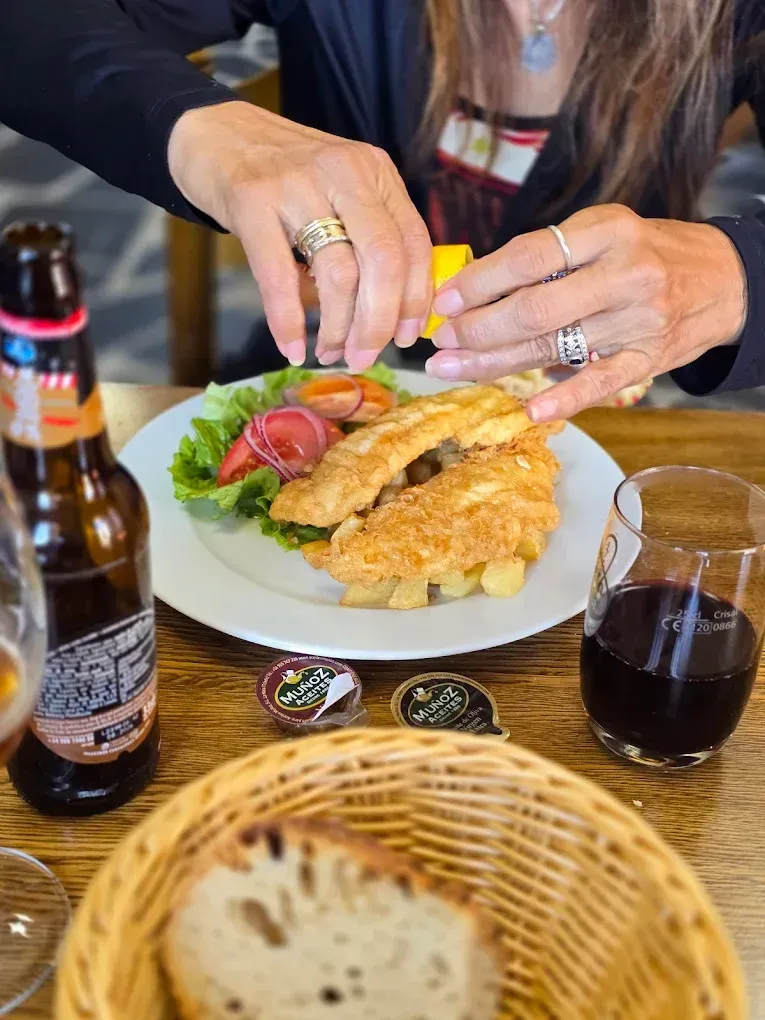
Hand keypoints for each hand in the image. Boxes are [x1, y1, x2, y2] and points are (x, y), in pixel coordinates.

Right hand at [167, 102, 431, 369]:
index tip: (406, 338)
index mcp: (375, 172)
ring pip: (338, 273)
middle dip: (378, 323)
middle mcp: (344, 172)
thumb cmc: (284, 175)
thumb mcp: (341, 190)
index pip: (414, 243)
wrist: (214, 134)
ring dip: (337, 327)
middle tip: (366, 356)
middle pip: (384, 262)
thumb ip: (368, 235)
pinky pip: (279, 276)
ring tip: (329, 352)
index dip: (415, 300)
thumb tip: (390, 314)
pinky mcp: (252, 201)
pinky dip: (288, 322)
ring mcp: (298, 184)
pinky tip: (292, 348)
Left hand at [424, 205, 746, 419]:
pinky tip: (528, 410)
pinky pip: (598, 384)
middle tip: (442, 340)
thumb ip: (553, 256)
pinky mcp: (648, 359)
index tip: (445, 300)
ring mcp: (637, 321)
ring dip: (494, 362)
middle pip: (535, 308)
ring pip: (553, 347)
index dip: (480, 282)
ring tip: (451, 368)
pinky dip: (563, 400)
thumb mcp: (605, 232)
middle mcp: (624, 274)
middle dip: (478, 328)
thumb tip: (477, 288)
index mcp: (607, 230)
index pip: (530, 257)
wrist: (726, 279)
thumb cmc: (649, 252)